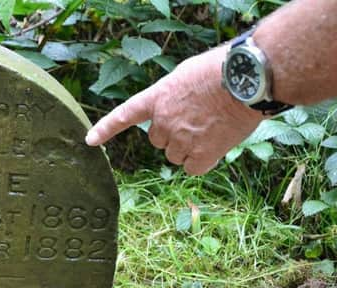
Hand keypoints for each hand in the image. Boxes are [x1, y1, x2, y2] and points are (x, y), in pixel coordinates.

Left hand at [85, 47, 265, 174]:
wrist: (246, 79)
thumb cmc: (222, 70)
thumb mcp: (187, 75)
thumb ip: (174, 96)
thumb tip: (180, 111)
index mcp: (158, 98)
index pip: (125, 115)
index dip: (106, 129)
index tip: (90, 141)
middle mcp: (164, 121)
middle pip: (158, 140)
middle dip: (173, 134)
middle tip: (197, 120)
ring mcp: (180, 139)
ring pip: (176, 155)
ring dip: (189, 147)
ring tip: (211, 128)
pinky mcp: (201, 154)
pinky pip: (193, 167)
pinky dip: (203, 161)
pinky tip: (216, 144)